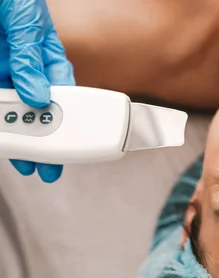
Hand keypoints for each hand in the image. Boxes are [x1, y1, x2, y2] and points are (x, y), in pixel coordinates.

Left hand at [0, 0, 74, 182]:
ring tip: (17, 155)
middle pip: (33, 108)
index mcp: (45, 53)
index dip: (63, 120)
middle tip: (41, 163)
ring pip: (6, 108)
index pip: (60, 92)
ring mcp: (0, 69)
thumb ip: (30, 57)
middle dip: (36, 137)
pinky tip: (0, 137)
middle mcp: (22, 64)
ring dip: (11, 132)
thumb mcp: (26, 22)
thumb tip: (36, 94)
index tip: (61, 144)